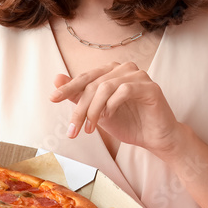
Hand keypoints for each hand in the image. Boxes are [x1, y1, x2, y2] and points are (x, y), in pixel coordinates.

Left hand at [49, 61, 181, 156]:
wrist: (155, 139)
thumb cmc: (128, 123)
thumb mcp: (97, 112)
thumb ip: (79, 96)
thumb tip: (56, 79)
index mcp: (111, 72)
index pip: (85, 77)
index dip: (68, 88)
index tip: (52, 99)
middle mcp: (124, 69)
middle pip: (93, 84)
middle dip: (80, 108)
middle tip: (73, 129)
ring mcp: (138, 76)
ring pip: (106, 86)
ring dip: (94, 110)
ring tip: (90, 128)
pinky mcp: (150, 87)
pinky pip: (124, 90)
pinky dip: (112, 105)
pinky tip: (108, 117)